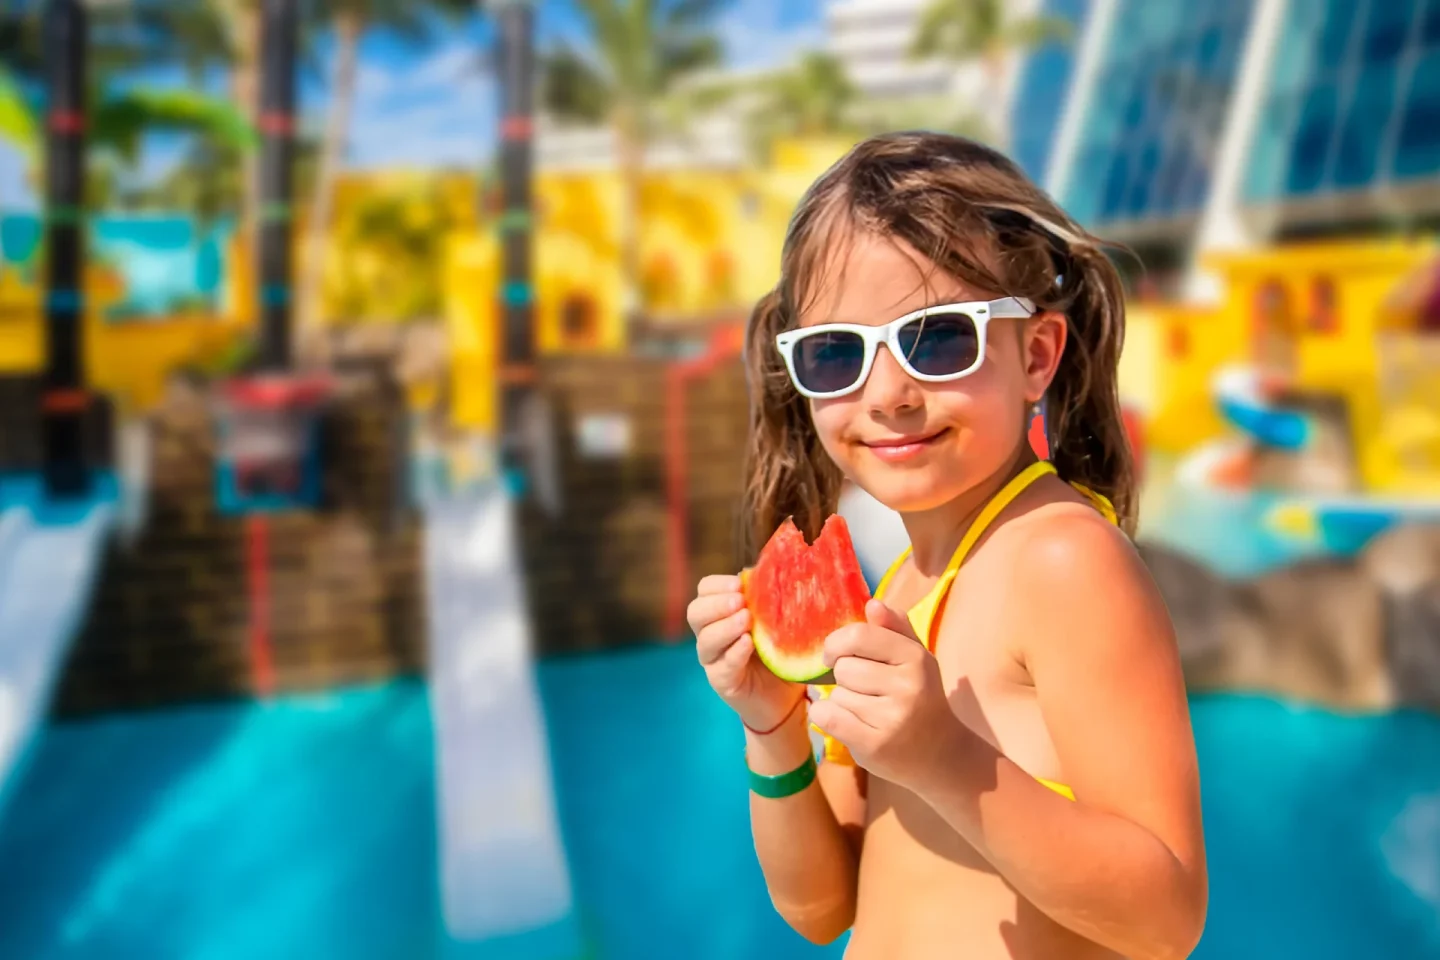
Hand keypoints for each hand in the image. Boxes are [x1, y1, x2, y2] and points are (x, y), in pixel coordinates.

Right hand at [688, 574, 805, 731]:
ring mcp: (713, 661)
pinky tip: (747, 643)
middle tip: (740, 602)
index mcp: (719, 615)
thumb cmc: (778, 652)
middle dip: (716, 604)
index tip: (739, 584)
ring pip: (705, 640)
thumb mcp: (775, 621)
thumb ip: (767, 599)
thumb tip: (769, 571)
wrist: (784, 696)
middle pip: (695, 613)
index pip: (704, 591)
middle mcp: (710, 636)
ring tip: (747, 620)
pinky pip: (721, 666)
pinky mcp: (722, 682)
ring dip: (725, 627)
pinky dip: (734, 652)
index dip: (717, 585)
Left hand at [807, 599, 964, 792]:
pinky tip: (847, 723)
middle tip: (868, 693)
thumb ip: (895, 629)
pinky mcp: (875, 745)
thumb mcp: (917, 659)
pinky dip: (827, 718)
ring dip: (843, 703)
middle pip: (842, 669)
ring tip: (869, 713)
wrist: (943, 754)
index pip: (858, 636)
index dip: (836, 644)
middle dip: (846, 679)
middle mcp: (907, 686)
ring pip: (836, 695)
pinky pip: (827, 717)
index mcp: (916, 658)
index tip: (834, 655)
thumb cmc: (922, 699)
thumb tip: (872, 604)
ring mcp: (892, 718)